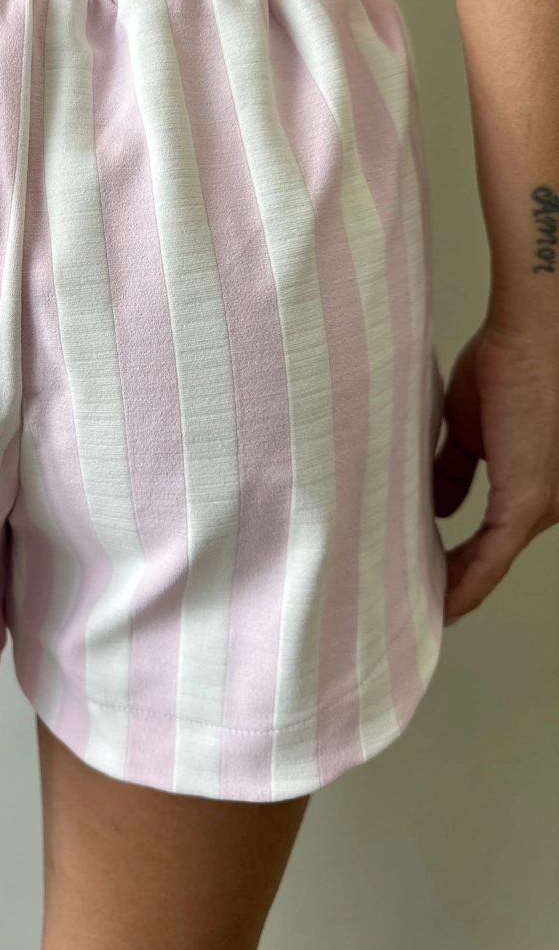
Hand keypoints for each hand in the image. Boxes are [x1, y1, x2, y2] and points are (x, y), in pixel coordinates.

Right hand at [433, 317, 558, 622]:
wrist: (529, 341)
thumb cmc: (506, 365)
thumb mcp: (467, 428)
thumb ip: (452, 469)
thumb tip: (436, 504)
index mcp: (524, 482)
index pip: (488, 536)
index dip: (456, 560)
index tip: (420, 574)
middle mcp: (538, 502)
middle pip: (488, 557)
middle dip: (451, 582)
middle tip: (411, 600)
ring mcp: (534, 506)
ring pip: (489, 564)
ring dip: (454, 590)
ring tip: (420, 609)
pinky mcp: (525, 503)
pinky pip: (492, 557)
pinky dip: (466, 584)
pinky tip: (443, 603)